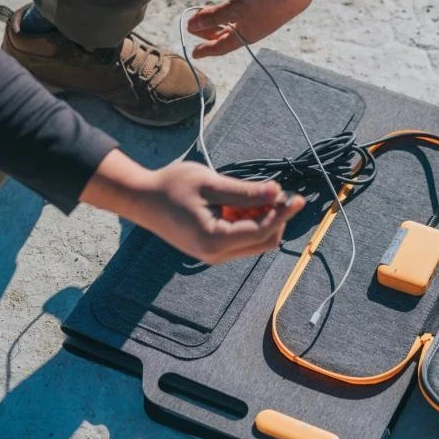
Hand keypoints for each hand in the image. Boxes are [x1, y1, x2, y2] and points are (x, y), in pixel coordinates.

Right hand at [81, 150, 304, 263]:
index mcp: (215, 239)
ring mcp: (213, 254)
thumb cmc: (171, 186)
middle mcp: (215, 254)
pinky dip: (249, 223)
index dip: (283, 213)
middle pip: (264, 242)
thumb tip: (277, 193)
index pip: (263, 230)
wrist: (141, 199)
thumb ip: (244, 192)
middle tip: (273, 191)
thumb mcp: (210, 183)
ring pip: (254, 243)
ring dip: (262, 220)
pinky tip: (240, 203)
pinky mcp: (211, 249)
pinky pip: (241, 241)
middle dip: (275, 218)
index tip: (297, 197)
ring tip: (251, 195)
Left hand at [187, 0, 312, 57]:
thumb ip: (211, 16)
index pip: (219, 47)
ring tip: (207, 10)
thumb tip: (191, 25)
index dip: (205, 50)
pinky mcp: (265, 6)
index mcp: (243, 37)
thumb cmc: (263, 3)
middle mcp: (251, 31)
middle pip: (225, 34)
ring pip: (234, 20)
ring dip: (220, 16)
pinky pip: (245, 5)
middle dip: (208, 31)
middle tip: (194, 27)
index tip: (193, 53)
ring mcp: (259, 19)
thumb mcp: (233, 8)